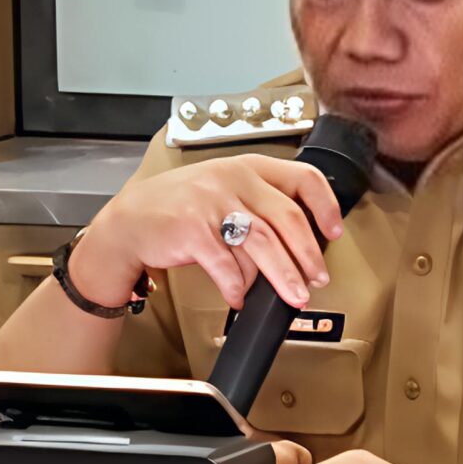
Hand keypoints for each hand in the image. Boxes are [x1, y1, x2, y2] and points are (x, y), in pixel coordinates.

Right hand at [67, 154, 343, 313]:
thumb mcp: (221, 192)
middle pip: (288, 217)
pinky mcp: (193, 229)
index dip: (325, 206)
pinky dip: (237, 287)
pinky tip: (238, 297)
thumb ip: (257, 207)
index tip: (334, 232)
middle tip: (317, 278)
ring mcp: (211, 203)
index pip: (303, 176)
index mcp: (246, 167)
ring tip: (293, 296)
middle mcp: (232, 179)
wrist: (128, 223)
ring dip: (284, 276)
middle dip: (308, 255)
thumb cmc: (176, 209)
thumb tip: (295, 248)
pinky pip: (227, 265)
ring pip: (263, 243)